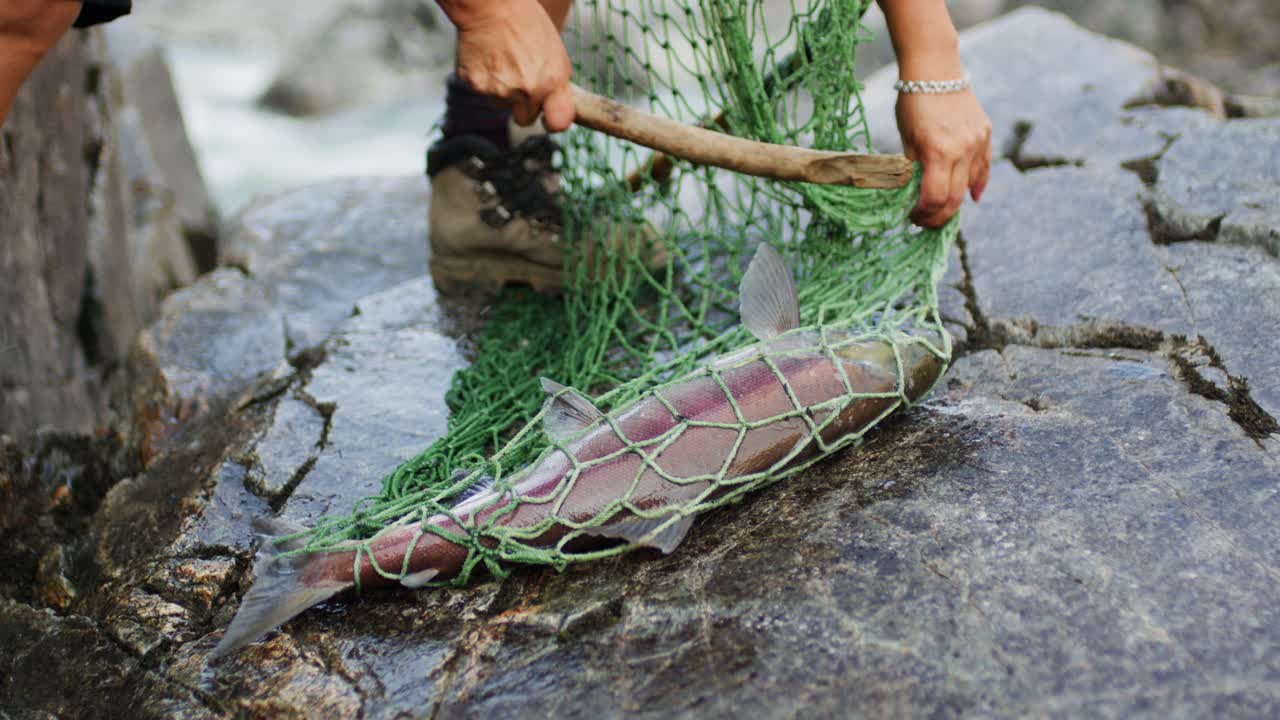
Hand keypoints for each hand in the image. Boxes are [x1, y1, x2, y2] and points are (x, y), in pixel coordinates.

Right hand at [447, 0, 573, 130]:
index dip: (552, 121)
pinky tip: (487, 57)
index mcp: (552, 81)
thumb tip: (556, 105)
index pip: (558, 123)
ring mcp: (499, 90)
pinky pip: (481, 92)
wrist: (491, 6)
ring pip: (500, 105)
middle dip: (522, 105)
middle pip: (524, 119)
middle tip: (518, 79)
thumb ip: (556, 83)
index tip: (548, 118)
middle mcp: (527, 91)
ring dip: (501, 90)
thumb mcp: (555, 52)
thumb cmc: (526, 23)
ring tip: (502, 61)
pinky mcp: (476, 85)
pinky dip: (483, 79)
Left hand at [895, 88, 991, 227]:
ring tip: (940, 209)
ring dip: (955, 202)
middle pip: (954, 197)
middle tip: (925, 222)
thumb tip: (913, 196)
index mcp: (938, 151)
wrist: (935, 69)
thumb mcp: (906, 139)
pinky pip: (983, 167)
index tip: (912, 218)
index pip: (934, 197)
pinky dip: (977, 184)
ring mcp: (977, 141)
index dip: (923, 214)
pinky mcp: (985, 133)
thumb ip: (912, 168)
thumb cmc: (912, 103)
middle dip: (938, 216)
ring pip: (969, 184)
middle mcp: (962, 148)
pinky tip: (971, 197)